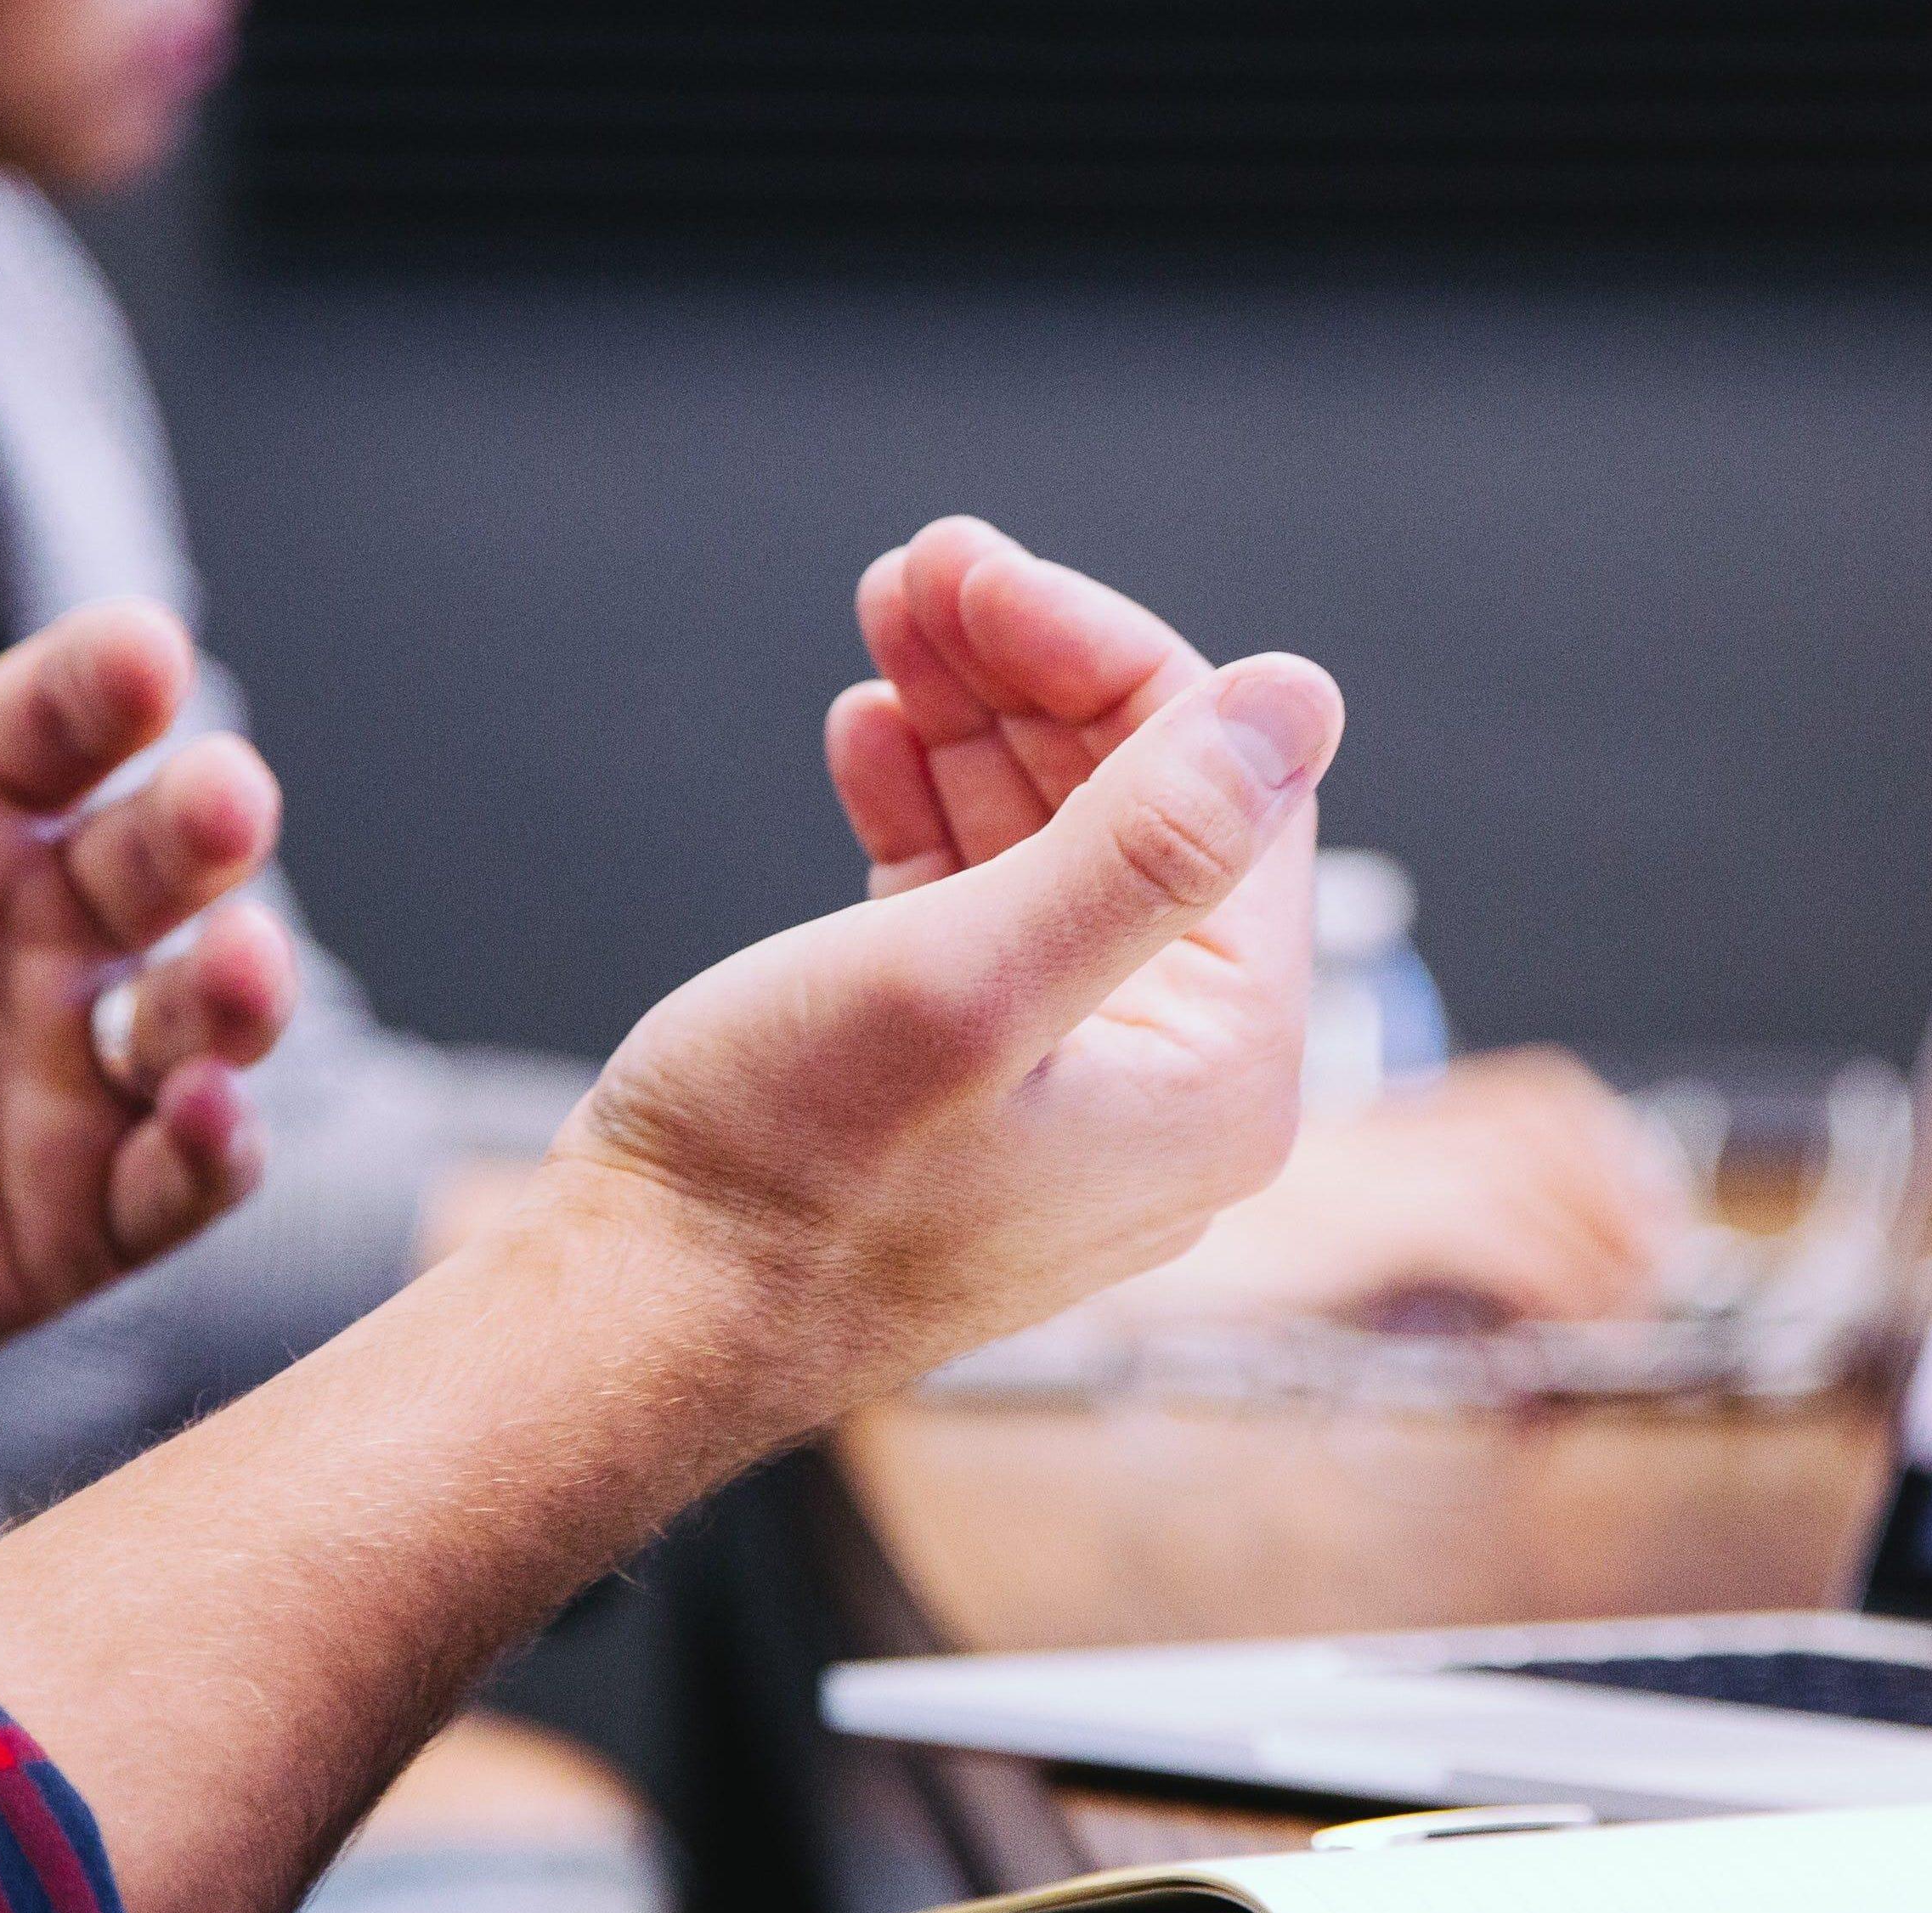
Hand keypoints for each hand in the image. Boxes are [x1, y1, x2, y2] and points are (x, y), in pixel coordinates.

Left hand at [0, 334, 295, 1510]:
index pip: (65, 718)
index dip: (106, 686)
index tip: (138, 655)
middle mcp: (39, 924)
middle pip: (166, 855)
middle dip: (210, 826)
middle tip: (222, 800)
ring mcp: (70, 1070)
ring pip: (209, 1011)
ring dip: (245, 990)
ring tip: (235, 972)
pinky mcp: (80, 1212)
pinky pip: (183, 1177)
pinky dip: (215, 1149)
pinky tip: (201, 1117)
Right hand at [822, 524, 1683, 1332]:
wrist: (633, 1324)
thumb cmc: (785, 1184)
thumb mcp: (968, 982)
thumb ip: (1146, 843)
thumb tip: (1297, 702)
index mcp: (1221, 1074)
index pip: (1226, 797)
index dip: (1107, 658)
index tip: (982, 573)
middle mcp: (1169, 1084)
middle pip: (1142, 809)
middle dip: (1031, 674)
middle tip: (922, 569)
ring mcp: (1066, 1083)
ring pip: (1050, 844)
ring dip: (972, 721)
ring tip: (887, 622)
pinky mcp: (964, 1082)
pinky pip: (980, 907)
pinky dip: (928, 809)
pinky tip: (869, 735)